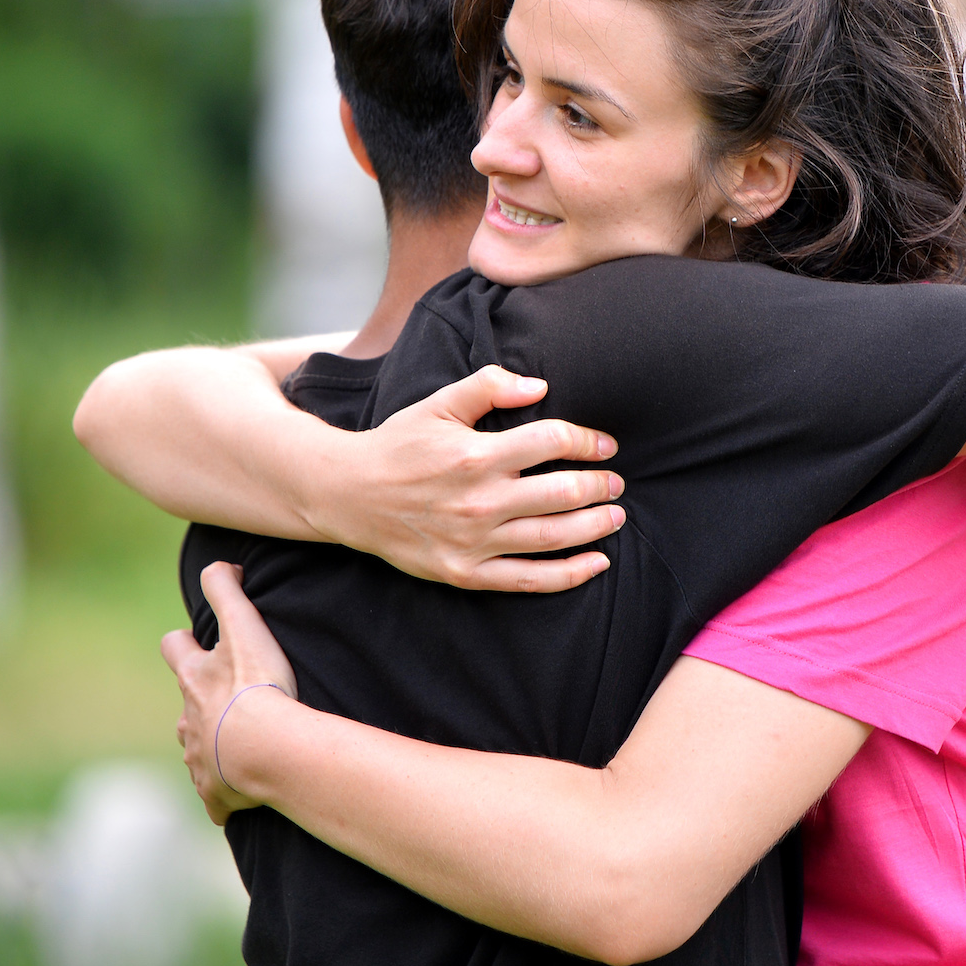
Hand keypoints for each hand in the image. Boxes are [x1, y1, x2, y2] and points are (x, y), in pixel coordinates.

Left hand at [160, 562, 300, 823]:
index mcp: (195, 678)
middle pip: (186, 706)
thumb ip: (225, 588)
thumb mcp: (243, 625)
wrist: (266, 749)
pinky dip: (225, 795)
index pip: (174, 649)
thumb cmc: (257, 685)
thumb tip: (220, 566)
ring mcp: (198, 759)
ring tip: (243, 747)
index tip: (197, 642)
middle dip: (203, 703)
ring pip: (197, 750)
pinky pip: (215, 797)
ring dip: (214, 746)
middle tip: (232, 701)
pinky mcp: (214, 794)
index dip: (183, 643)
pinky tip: (243, 794)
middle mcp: (189, 719)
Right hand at [310, 366, 625, 592]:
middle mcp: (479, 500)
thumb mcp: (438, 404)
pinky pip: (528, 580)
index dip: (586, 441)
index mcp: (476, 454)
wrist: (348, 494)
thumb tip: (540, 385)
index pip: (551, 441)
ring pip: (553, 537)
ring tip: (616, 516)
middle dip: (600, 486)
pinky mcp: (465, 573)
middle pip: (562, 492)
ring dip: (595, 526)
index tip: (604, 446)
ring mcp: (473, 541)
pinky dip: (569, 574)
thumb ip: (488, 385)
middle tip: (617, 483)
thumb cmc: (399, 444)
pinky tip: (597, 563)